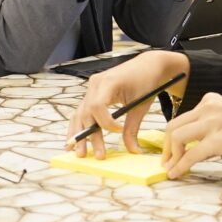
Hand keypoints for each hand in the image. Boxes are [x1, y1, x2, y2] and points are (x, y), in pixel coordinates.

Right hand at [66, 51, 189, 158]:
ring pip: (80, 113)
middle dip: (91, 136)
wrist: (147, 66)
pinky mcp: (92, 93)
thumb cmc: (146, 82)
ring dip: (79, 134)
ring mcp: (91, 88)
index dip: (106, 123)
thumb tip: (132, 150)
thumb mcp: (141, 105)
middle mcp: (95, 84)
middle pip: (86, 113)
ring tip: (80, 153)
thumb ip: (133, 128)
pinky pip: (83, 111)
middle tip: (99, 156)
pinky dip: (79, 126)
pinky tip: (74, 140)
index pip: (97, 106)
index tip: (119, 130)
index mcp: (108, 82)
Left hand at [160, 92, 221, 178]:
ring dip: (172, 156)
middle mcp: (209, 107)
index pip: (182, 118)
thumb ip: (208, 127)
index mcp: (210, 100)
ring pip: (177, 138)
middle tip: (167, 162)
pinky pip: (191, 154)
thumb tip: (188, 148)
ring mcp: (213, 122)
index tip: (169, 152)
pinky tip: (177, 174)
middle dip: (166, 147)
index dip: (171, 137)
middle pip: (174, 126)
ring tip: (172, 169)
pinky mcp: (218, 139)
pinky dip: (180, 166)